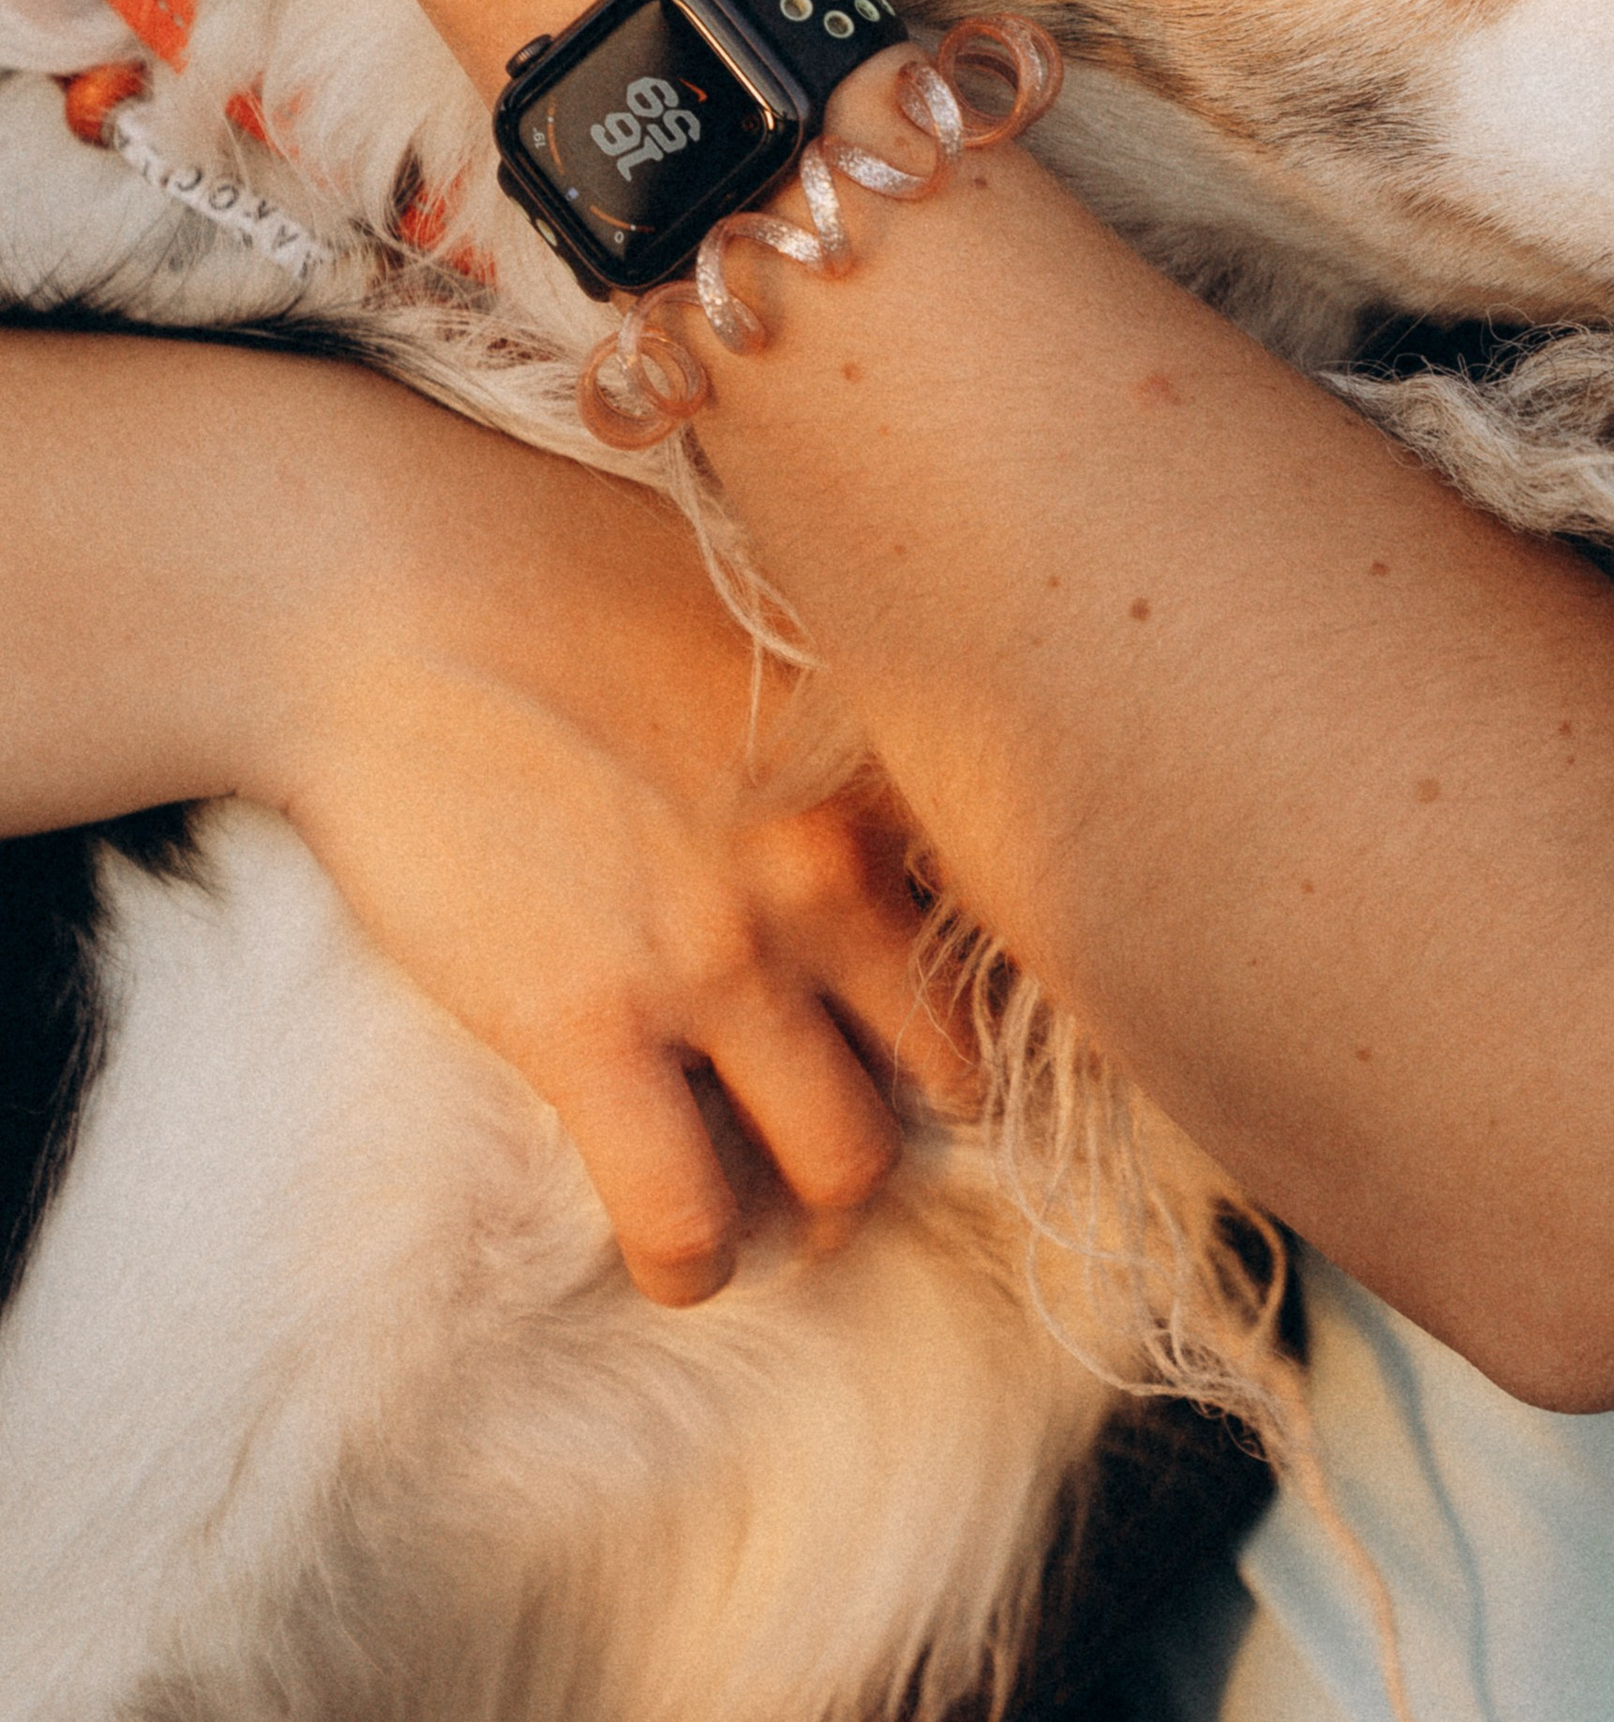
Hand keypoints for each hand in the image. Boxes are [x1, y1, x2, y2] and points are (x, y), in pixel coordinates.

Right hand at [271, 454, 975, 1306]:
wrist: (386, 592)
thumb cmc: (556, 569)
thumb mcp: (759, 606)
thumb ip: (844, 701)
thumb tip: (896, 759)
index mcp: (876, 765)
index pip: (1011, 921)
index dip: (987, 986)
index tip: (936, 1015)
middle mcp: (828, 870)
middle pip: (951, 1071)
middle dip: (917, 1118)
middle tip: (858, 1120)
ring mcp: (716, 959)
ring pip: (846, 1167)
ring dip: (820, 1210)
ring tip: (778, 1204)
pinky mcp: (590, 1029)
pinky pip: (687, 1219)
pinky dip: (694, 1261)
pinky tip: (680, 1254)